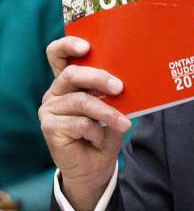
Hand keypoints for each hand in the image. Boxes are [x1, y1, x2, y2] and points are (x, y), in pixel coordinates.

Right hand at [39, 37, 131, 210]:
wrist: (95, 165)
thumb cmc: (105, 131)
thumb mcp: (113, 106)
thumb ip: (113, 91)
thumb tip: (127, 79)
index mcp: (70, 80)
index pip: (58, 54)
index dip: (68, 46)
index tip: (86, 46)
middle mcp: (56, 91)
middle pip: (72, 74)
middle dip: (99, 78)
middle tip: (120, 88)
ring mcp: (49, 109)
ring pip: (81, 101)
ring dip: (107, 113)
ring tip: (124, 124)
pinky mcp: (49, 127)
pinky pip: (79, 123)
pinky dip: (96, 131)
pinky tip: (100, 139)